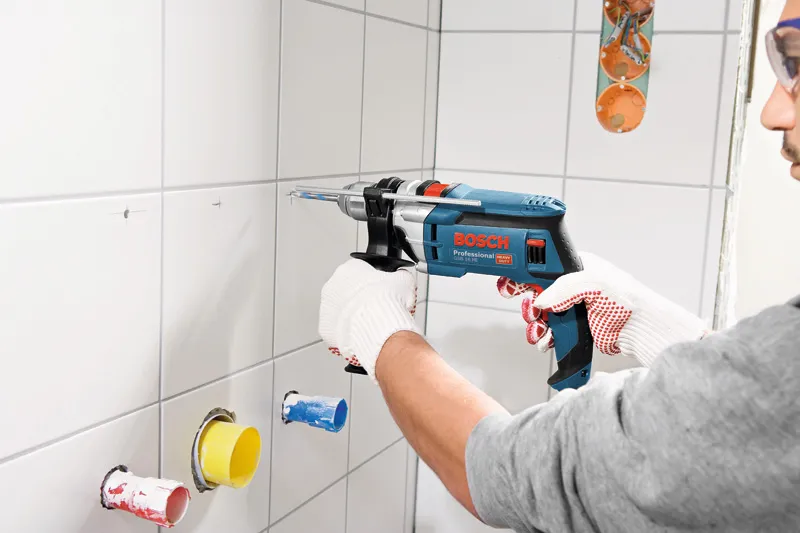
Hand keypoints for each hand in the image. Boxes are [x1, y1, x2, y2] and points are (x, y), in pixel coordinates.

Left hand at [319, 258, 420, 377]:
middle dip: (359, 298)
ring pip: (339, 309)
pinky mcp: (325, 327)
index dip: (371, 281)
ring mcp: (326, 307)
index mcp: (349, 269)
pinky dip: (346, 331)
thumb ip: (400, 274)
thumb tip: (402, 275)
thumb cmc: (388, 304)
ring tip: (369, 321)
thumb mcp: (403, 281)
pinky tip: (360, 332)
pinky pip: (336, 328)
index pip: (359, 271)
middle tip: (374, 306)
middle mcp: (332, 286)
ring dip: (351, 314)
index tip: (378, 289)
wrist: (379, 328)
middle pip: (347, 290)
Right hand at [497, 252, 708, 367]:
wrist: (640, 329)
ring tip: (539, 330)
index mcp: (575, 267)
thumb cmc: (627, 299)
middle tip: (530, 311)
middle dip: (528, 304)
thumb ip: (564, 288)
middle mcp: (571, 287)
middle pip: (535, 293)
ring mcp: (572, 308)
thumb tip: (542, 300)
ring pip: (540, 315)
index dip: (523, 274)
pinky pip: (550, 332)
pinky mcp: (574, 327)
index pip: (541, 266)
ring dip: (535, 325)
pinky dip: (544, 338)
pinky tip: (546, 340)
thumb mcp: (594, 283)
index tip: (509, 283)